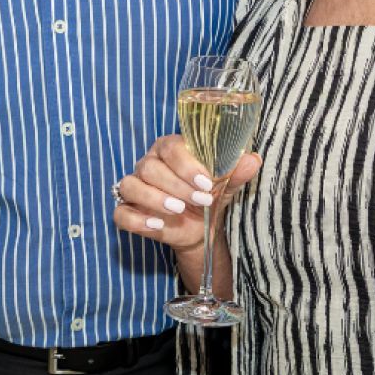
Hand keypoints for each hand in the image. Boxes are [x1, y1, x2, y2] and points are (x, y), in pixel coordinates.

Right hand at [112, 132, 261, 253]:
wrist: (200, 228)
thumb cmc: (208, 197)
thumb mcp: (225, 186)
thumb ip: (236, 173)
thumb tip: (253, 159)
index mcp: (169, 149)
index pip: (170, 147)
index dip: (186, 164)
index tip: (207, 182)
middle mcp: (148, 164)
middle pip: (150, 167)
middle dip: (176, 185)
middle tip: (201, 200)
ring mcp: (135, 187)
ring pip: (130, 186)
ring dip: (154, 199)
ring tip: (179, 210)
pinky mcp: (128, 210)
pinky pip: (121, 212)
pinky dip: (137, 219)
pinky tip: (158, 225)